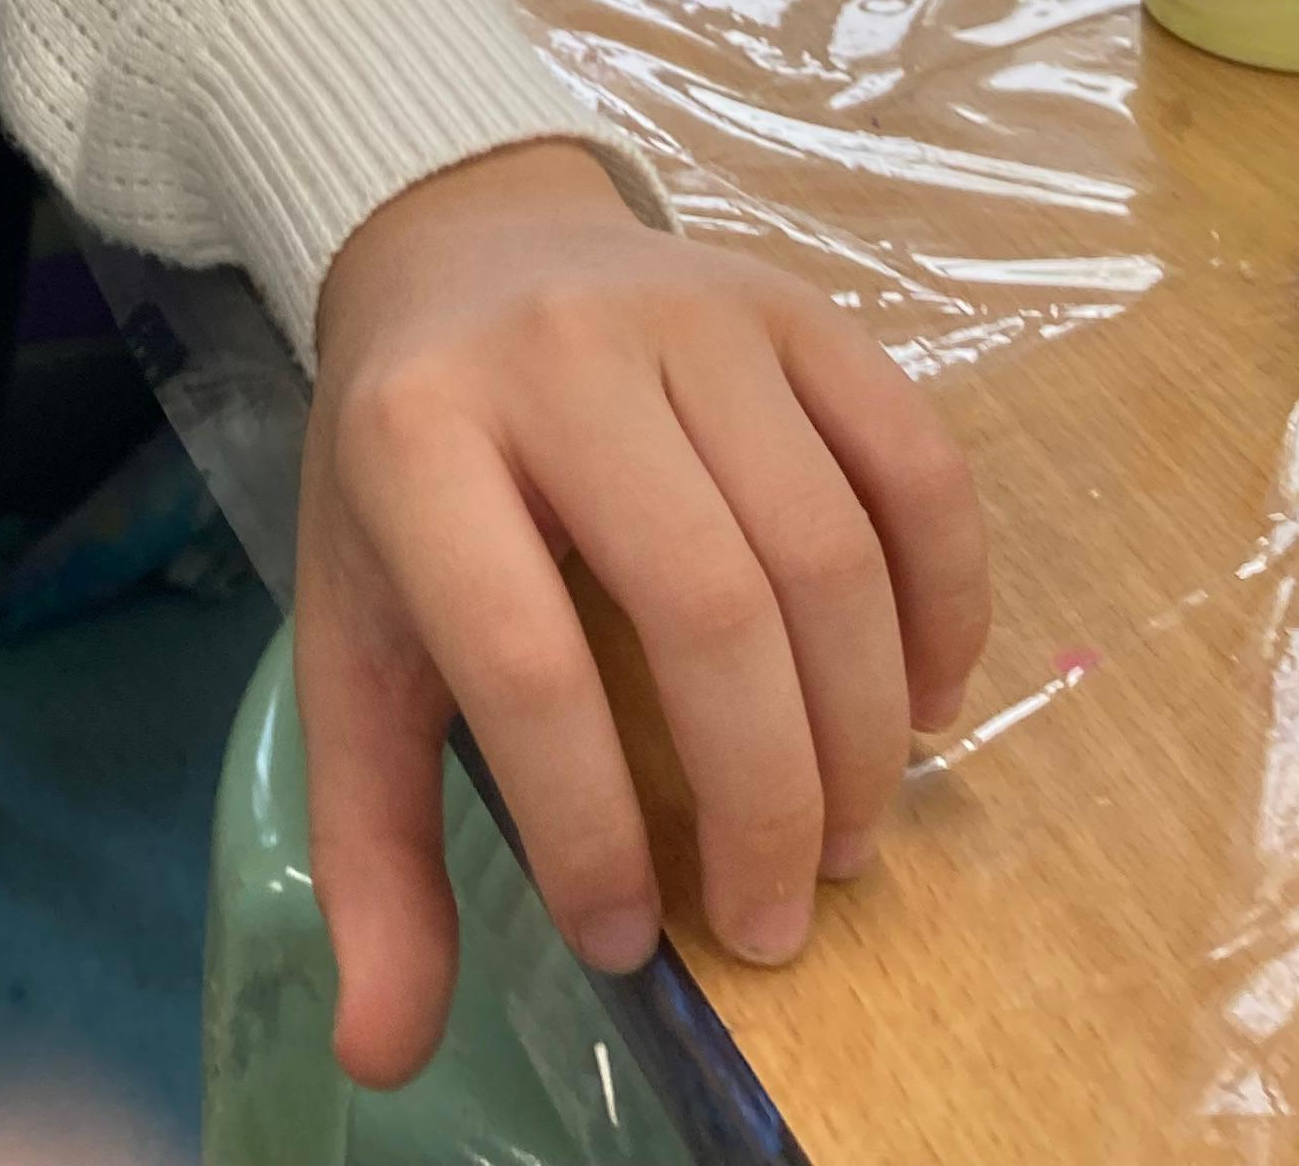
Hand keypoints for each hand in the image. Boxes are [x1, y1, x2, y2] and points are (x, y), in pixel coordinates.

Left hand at [296, 141, 988, 1088]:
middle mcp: (561, 355)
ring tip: (845, 839)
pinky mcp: (798, 301)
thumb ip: (371, 845)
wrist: (462, 246)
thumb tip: (380, 1052)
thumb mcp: (353, 637)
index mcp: (419, 439)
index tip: (626, 936)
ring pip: (828, 545)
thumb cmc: (406, 474)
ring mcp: (695, 312)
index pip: (524, 659)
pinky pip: (916, 459)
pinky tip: (921, 704)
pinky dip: (944, 599)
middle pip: (708, 607)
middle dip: (763, 799)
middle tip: (777, 919)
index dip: (587, 822)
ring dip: (860, 728)